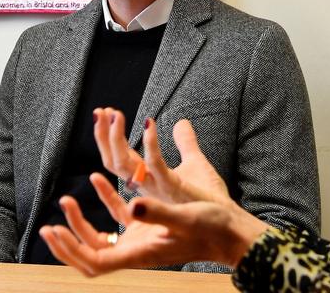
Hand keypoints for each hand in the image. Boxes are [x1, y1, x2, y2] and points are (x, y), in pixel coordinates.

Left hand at [39, 172, 262, 274]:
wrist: (234, 234)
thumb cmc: (214, 228)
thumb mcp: (186, 216)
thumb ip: (158, 211)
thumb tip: (133, 203)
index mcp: (141, 253)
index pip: (96, 262)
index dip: (71, 250)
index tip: (55, 231)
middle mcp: (137, 251)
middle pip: (91, 257)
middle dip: (67, 244)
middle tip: (48, 225)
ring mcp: (141, 241)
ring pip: (101, 241)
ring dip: (80, 225)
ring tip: (65, 201)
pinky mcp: (149, 228)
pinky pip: (118, 220)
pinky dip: (103, 204)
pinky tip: (97, 179)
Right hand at [92, 108, 228, 205]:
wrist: (228, 218)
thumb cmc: (210, 197)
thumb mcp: (195, 163)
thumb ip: (185, 142)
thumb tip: (181, 122)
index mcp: (148, 181)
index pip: (117, 159)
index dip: (107, 138)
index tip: (104, 114)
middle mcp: (148, 187)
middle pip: (114, 162)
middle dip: (103, 136)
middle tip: (101, 112)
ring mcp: (158, 188)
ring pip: (125, 165)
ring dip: (116, 138)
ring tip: (116, 114)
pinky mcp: (173, 188)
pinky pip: (155, 165)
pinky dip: (150, 142)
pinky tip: (150, 123)